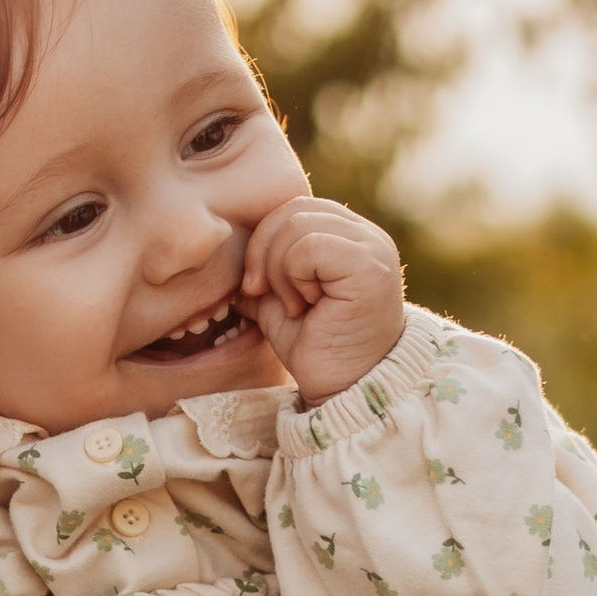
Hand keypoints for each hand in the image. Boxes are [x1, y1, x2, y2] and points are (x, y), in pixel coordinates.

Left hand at [240, 194, 408, 404]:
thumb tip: (224, 257)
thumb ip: (262, 270)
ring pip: (298, 225)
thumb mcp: (279, 300)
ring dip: (279, 270)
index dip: (264, 239)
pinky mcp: (369, 265)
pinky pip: (308, 246)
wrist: (343, 388)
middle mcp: (368, 235)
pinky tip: (306, 306)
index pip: (294, 207)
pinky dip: (294, 277)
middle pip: (292, 209)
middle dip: (263, 252)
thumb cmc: (317, 348)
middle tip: (263, 294)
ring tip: (295, 305)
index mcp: (349, 236)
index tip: (254, 286)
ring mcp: (372, 247)